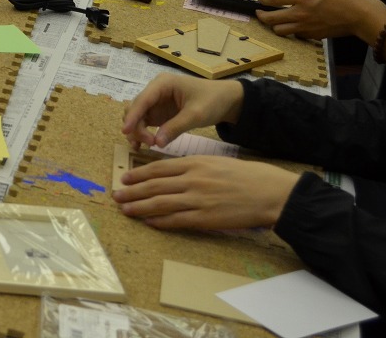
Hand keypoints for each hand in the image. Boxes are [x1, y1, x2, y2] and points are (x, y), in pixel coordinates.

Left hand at [112, 155, 298, 230]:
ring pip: (160, 203)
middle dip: (132, 191)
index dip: (139, 174)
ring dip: (139, 207)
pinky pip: (177, 220)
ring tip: (125, 209)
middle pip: (154, 185)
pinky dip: (160, 221)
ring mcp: (198, 199)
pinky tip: (148, 222)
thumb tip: (173, 175)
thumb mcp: (216, 163)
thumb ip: (194, 168)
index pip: (158, 168)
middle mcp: (192, 179)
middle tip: (116, 195)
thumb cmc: (246, 176)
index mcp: (195, 163)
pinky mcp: (206, 218)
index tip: (125, 178)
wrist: (269, 192)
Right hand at [121, 73, 244, 149]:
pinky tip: (143, 146)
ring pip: (137, 117)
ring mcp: (156, 102)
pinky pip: (145, 123)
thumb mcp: (195, 115)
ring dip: (137, 131)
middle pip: (136, 109)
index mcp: (162, 84)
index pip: (142, 100)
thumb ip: (175, 128)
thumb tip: (156, 143)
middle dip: (137, 127)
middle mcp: (155, 91)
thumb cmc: (212, 101)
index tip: (125, 132)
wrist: (227, 101)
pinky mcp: (159, 113)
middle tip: (150, 143)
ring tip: (144, 147)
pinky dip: (142, 134)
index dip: (132, 116)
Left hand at [256, 0, 385, 39]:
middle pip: (270, 18)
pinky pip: (296, 35)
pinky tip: (294, 25)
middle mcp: (299, 13)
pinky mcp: (314, 35)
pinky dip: (291, 30)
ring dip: (274, 25)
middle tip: (259, 12)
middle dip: (261, 15)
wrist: (363, 15)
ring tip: (274, 21)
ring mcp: (306, 26)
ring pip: (280, 30)